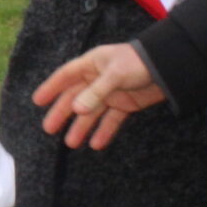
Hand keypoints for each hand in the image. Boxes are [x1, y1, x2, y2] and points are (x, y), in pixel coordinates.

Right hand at [31, 43, 164, 149]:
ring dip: (81, 126)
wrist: (169, 67)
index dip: (52, 87)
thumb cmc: (139, 62)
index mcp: (92, 64)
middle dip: (63, 113)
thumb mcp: (115, 75)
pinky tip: (96, 144)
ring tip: (71, 143)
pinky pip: (111, 119)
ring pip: (91, 112)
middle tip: (49, 129)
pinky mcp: (125, 104)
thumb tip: (76, 110)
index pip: (66, 75)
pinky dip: (104, 131)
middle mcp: (98, 78)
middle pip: (75, 97)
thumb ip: (96, 92)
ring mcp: (111, 92)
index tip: (38, 101)